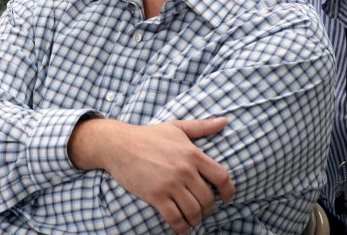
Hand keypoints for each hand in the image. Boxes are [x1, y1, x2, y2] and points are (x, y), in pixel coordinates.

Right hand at [69, 117, 233, 233]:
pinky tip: (182, 228)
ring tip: (193, 219)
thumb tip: (224, 121)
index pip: (221, 177)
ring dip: (196, 219)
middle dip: (208, 209)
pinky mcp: (155, 196)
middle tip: (203, 210)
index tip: (227, 199)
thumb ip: (202, 126)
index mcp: (193, 154)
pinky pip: (175, 218)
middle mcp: (184, 170)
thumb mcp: (176, 127)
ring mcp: (170, 184)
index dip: (228, 192)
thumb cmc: (147, 135)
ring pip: (194, 211)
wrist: (118, 144)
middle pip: (208, 199)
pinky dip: (181, 227)